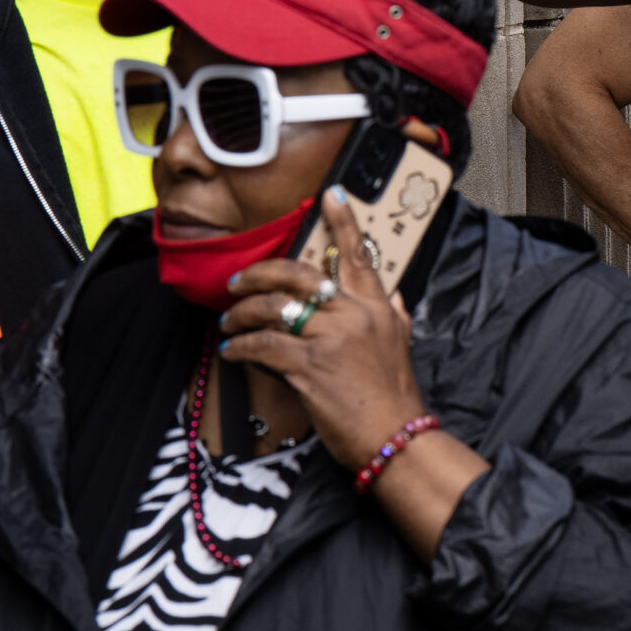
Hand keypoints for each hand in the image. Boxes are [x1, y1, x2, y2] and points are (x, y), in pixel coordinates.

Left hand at [219, 188, 427, 468]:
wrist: (396, 435)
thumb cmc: (395, 395)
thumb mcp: (401, 345)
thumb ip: (394, 315)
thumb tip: (393, 296)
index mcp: (378, 307)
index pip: (358, 255)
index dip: (343, 222)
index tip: (330, 195)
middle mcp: (354, 316)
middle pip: (299, 275)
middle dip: (260, 273)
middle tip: (239, 282)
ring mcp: (331, 339)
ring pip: (274, 308)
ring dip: (242, 313)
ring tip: (229, 322)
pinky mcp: (310, 367)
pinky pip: (265, 345)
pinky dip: (243, 347)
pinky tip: (234, 352)